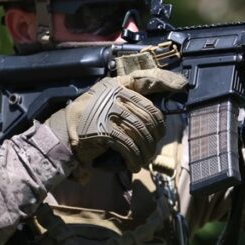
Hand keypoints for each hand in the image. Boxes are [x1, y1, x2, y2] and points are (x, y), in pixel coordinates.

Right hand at [46, 68, 187, 170]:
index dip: (166, 81)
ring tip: (145, 158)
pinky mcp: (105, 131)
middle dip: (156, 133)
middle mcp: (115, 95)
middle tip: (154, 144)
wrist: (62, 130)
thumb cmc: (89, 116)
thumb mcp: (108, 98)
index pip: (146, 80)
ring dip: (147, 149)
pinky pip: (129, 145)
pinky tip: (135, 164)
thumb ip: (129, 97)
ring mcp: (109, 112)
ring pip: (142, 131)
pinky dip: (135, 157)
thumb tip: (159, 104)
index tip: (182, 86)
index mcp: (117, 85)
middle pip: (149, 114)